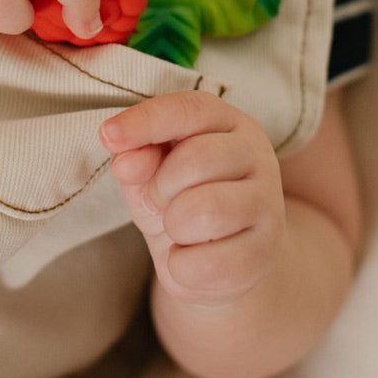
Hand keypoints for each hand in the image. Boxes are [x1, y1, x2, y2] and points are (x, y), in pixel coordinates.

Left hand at [100, 90, 285, 304]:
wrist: (217, 258)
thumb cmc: (180, 200)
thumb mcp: (150, 173)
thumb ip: (137, 158)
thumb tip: (126, 162)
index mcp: (227, 121)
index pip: (189, 110)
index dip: (147, 121)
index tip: (108, 135)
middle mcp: (256, 153)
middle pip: (196, 159)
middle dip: (160, 187)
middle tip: (160, 200)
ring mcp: (268, 202)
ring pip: (208, 210)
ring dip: (174, 226)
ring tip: (178, 228)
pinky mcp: (267, 251)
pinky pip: (213, 263)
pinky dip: (184, 267)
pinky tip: (189, 258)